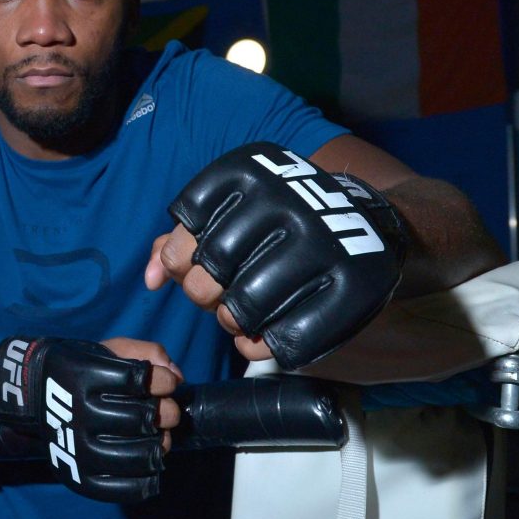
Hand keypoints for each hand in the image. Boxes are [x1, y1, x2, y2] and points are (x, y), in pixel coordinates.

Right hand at [0, 336, 180, 502]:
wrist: (32, 394)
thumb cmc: (82, 369)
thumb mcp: (108, 348)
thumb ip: (146, 352)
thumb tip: (176, 377)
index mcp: (83, 374)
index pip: (139, 380)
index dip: (163, 380)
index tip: (166, 382)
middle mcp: (77, 411)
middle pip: (142, 418)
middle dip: (166, 412)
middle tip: (166, 411)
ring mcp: (76, 447)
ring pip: (137, 453)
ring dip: (160, 445)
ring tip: (159, 437)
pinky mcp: (78, 477)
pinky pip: (122, 488)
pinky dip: (147, 481)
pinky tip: (152, 467)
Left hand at [157, 142, 406, 369]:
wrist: (368, 223)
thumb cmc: (278, 223)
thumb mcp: (231, 213)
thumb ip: (182, 239)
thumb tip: (150, 278)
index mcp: (252, 172)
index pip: (187, 227)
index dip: (179, 259)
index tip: (195, 266)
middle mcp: (287, 201)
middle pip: (210, 271)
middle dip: (201, 294)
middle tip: (217, 297)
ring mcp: (322, 243)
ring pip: (243, 308)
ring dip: (230, 322)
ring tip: (238, 316)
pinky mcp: (352, 287)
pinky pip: (285, 338)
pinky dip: (259, 346)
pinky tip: (258, 337)